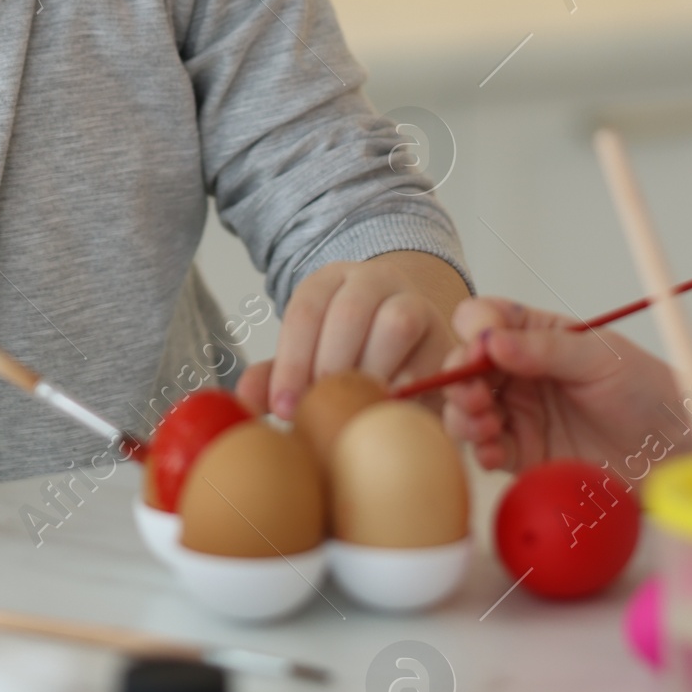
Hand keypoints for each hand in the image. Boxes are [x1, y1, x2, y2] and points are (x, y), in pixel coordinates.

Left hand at [236, 251, 464, 419]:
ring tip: (359, 405)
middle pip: (349, 311)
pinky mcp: (446, 336)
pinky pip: (433, 356)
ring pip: (397, 322)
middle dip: (330, 365)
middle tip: (321, 410)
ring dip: (373, 370)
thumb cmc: (348, 354)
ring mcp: (415, 302)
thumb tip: (246, 400)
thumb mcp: (309, 356)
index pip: (306, 309)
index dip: (292, 361)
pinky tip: (392, 410)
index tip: (284, 409)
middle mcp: (374, 280)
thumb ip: (277, 376)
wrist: (409, 343)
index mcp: (330, 281)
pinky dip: (411, 387)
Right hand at [439, 296, 684, 477]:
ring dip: (462, 415)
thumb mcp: (599, 357)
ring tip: (483, 424)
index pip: (485, 320)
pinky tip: (491, 451)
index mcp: (535, 335)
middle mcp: (520, 373)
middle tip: (475, 394)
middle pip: (465, 366)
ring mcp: (520, 414)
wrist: (676, 446)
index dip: (475, 330)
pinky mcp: (525, 455)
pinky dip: (480, 450)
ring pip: (467, 410)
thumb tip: (491, 342)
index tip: (483, 346)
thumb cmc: (646, 389)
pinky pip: (488, 451)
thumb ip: (544, 349)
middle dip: (459, 378)